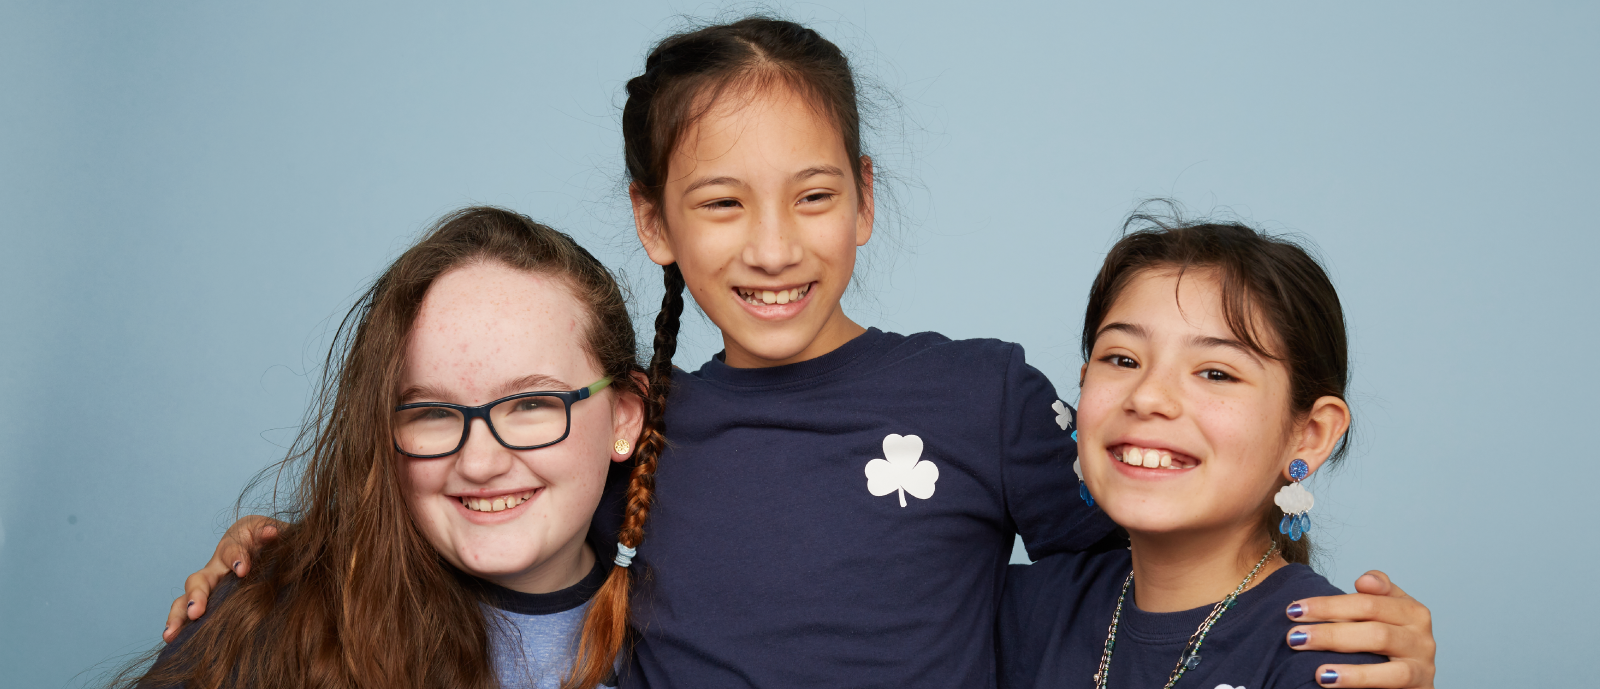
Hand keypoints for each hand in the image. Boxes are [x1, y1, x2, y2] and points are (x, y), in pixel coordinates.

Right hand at [161, 515, 283, 641]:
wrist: (261, 542)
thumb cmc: (268, 536)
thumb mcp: (270, 529)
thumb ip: (270, 531)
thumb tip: (272, 533)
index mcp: (233, 547)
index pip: (231, 552)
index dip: (236, 559)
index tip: (242, 570)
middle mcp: (215, 569)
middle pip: (199, 580)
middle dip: (196, 596)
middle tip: (196, 612)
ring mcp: (209, 587)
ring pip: (186, 600)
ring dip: (178, 615)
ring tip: (171, 634)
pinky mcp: (207, 602)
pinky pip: (188, 615)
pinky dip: (179, 627)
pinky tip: (172, 643)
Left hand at [1285, 570, 1434, 687]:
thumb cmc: (1386, 655)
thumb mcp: (1380, 623)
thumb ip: (1370, 599)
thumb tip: (1363, 581)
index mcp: (1410, 610)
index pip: (1365, 600)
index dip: (1329, 603)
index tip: (1294, 609)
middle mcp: (1420, 632)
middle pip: (1371, 617)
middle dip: (1327, 625)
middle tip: (1292, 635)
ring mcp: (1423, 660)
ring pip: (1380, 640)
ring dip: (1338, 643)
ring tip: (1305, 648)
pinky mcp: (1421, 686)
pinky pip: (1391, 677)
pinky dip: (1358, 676)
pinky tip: (1328, 679)